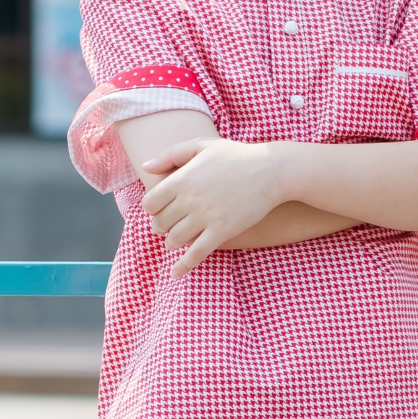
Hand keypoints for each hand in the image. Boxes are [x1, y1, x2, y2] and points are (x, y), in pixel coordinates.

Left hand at [140, 139, 285, 277]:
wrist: (271, 170)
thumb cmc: (236, 156)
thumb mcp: (202, 145)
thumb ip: (171, 154)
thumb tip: (145, 167)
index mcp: (182, 178)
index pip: (150, 203)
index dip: (152, 208)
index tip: (160, 209)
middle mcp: (190, 199)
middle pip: (161, 223)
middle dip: (162, 226)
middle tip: (168, 225)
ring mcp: (206, 217)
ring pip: (175, 240)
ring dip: (172, 242)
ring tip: (176, 239)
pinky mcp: (222, 232)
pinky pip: (196, 254)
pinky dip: (183, 266)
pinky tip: (175, 273)